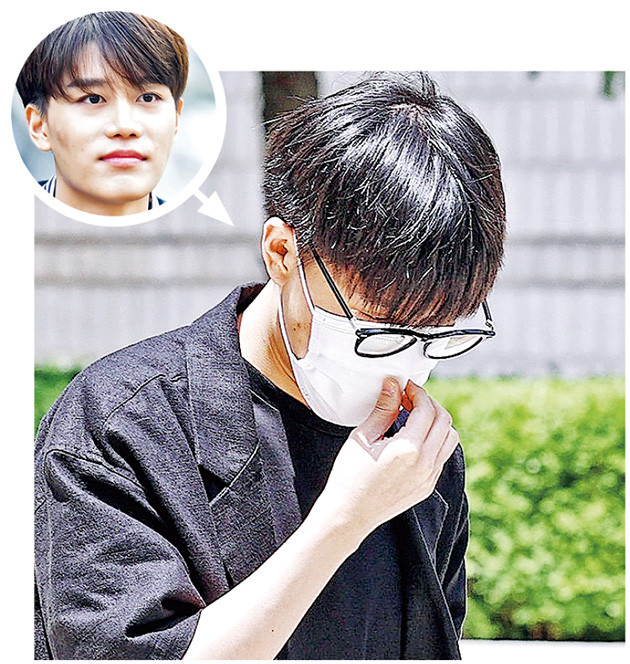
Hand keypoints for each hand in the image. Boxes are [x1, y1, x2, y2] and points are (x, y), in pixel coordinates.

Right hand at [314, 377, 459, 545]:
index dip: (417, 393)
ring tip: (415, 417)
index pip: (426, 410)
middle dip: (430, 404)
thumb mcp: (363, 437)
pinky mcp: (428, 486)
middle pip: (444, 421)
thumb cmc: (349, 476)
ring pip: (450, 439)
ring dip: (437, 422)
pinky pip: (442, 456)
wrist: (349, 514)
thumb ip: (383, 409)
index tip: (405, 388)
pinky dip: (435, 440)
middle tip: (410, 399)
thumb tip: (393, 385)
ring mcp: (429, 477)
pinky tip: (414, 437)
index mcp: (408, 449)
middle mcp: (425, 464)